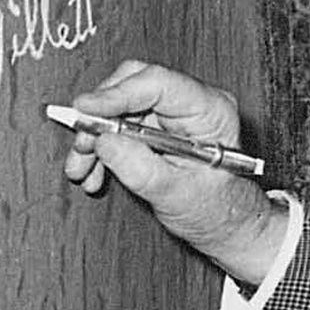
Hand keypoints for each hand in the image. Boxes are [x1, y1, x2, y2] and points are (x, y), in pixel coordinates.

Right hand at [60, 57, 286, 283]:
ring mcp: (173, 112)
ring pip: (119, 106)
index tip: (84, 111)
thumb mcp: (178, 196)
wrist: (227, 225)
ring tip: (81, 170)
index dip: (116, 94)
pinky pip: (119, 123)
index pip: (158, 83)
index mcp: (211, 111)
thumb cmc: (218, 212)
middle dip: (99, 116)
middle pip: (133, 86)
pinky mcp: (157, 125)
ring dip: (94, 137)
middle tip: (81, 146)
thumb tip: (103, 141)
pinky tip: (93, 172)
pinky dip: (102, 146)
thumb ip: (141, 169)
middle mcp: (192, 103)